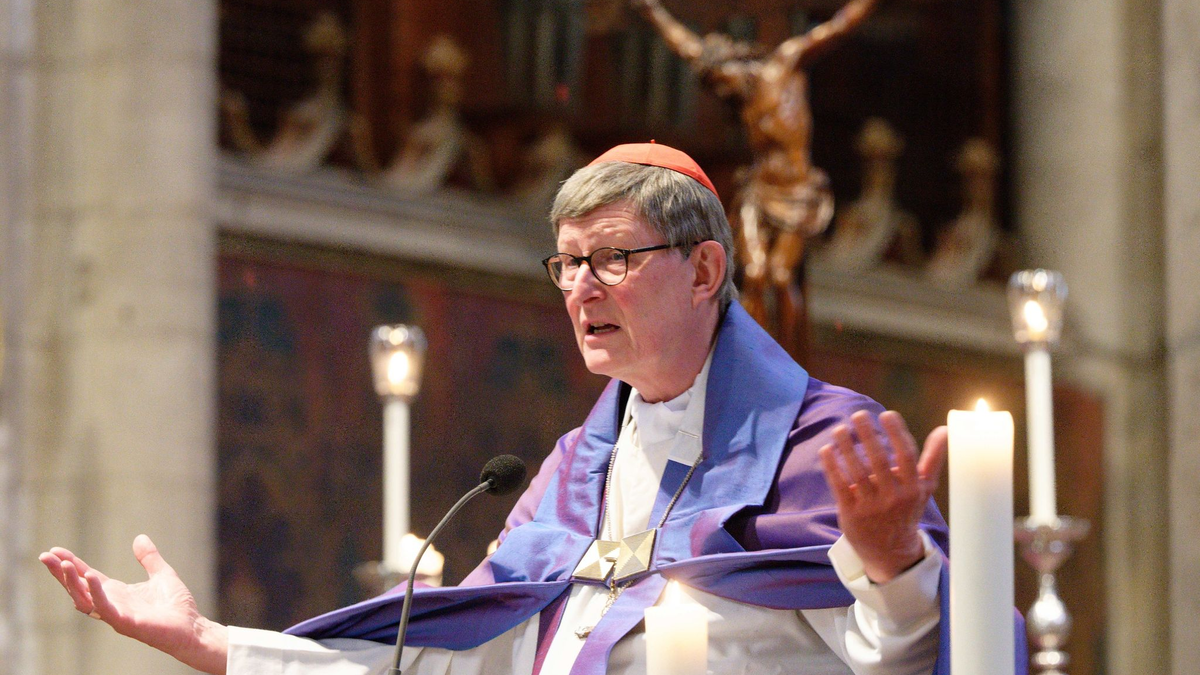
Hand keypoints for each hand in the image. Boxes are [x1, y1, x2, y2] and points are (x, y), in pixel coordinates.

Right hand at [39, 535, 227, 674]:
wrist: (193, 628)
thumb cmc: (177, 607)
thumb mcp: (162, 574)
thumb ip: (149, 558)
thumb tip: (139, 537)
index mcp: (117, 593)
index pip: (87, 577)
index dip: (71, 564)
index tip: (55, 551)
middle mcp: (112, 604)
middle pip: (78, 588)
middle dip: (61, 573)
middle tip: (45, 556)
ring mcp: (117, 615)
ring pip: (85, 600)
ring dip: (73, 583)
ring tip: (64, 564)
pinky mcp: (127, 623)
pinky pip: (106, 609)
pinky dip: (96, 593)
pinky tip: (91, 576)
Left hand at [819, 410, 946, 583]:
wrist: (891, 551)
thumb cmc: (907, 510)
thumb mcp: (924, 488)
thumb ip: (932, 458)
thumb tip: (945, 429)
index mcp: (913, 488)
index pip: (906, 456)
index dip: (897, 433)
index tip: (887, 414)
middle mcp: (894, 497)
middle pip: (879, 461)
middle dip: (868, 436)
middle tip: (858, 414)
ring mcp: (871, 506)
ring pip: (857, 472)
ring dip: (846, 448)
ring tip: (840, 428)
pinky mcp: (851, 513)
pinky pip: (840, 486)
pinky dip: (832, 467)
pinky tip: (826, 449)